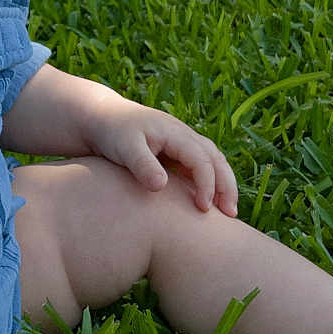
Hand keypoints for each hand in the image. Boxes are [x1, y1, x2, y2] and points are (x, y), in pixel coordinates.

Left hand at [87, 99, 238, 214]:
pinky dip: (210, 183)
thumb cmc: (111, 132)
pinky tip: (208, 204)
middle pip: (216, 159)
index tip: (203, 208)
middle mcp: (183, 135)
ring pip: (213, 162)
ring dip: (223, 184)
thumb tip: (161, 186)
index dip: (207, 183)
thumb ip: (142, 164)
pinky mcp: (176, 153)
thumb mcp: (124, 147)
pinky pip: (200, 167)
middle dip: (226, 185)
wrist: (101, 119)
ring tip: (227, 212)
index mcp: (174, 132)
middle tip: (231, 214)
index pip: (201, 158)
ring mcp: (182, 143)